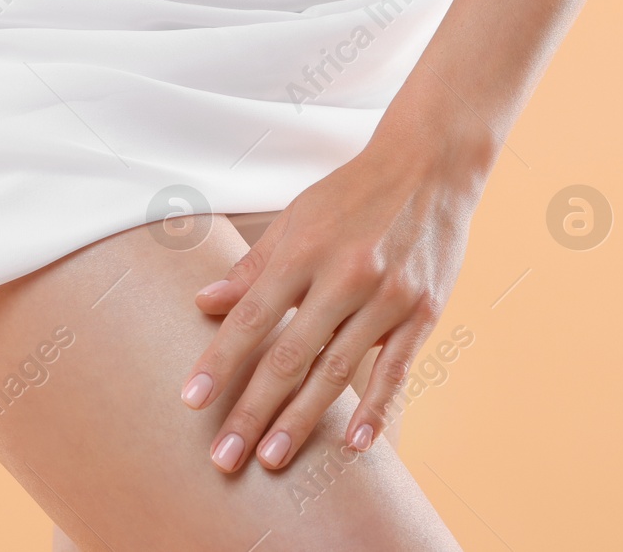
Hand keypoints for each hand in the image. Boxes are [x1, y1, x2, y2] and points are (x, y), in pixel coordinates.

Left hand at [179, 134, 486, 472]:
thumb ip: (252, 268)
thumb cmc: (351, 193)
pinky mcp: (424, 311)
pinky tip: (351, 443)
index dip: (219, 362)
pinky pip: (395, 370)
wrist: (430, 165)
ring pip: (337, 371)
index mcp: (303, 250)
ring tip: (272, 458)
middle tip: (226, 457)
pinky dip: (375, 409)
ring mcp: (388, 297)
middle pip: (290, 355)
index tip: (192, 401)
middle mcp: (344, 275)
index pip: (250, 317)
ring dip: (302, 420)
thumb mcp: (294, 217)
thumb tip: (203, 303)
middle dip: (253, 410)